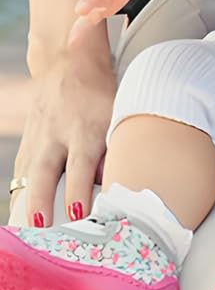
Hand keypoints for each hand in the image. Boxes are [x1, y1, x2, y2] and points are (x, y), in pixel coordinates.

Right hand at [14, 31, 114, 225]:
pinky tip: (22, 213)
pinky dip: (21, 190)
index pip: (81, 164)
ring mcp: (39, 136)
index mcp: (86, 127)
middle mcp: (58, 133)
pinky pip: (22, 168)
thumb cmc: (102, 93)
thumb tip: (118, 182)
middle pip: (45, 172)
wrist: (72, 60)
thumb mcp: (117, 111)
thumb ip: (116, 146)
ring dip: (27, 201)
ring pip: (28, 172)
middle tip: (41, 226)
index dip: (79, 190)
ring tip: (27, 228)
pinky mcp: (28, 140)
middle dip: (41, 200)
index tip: (78, 214)